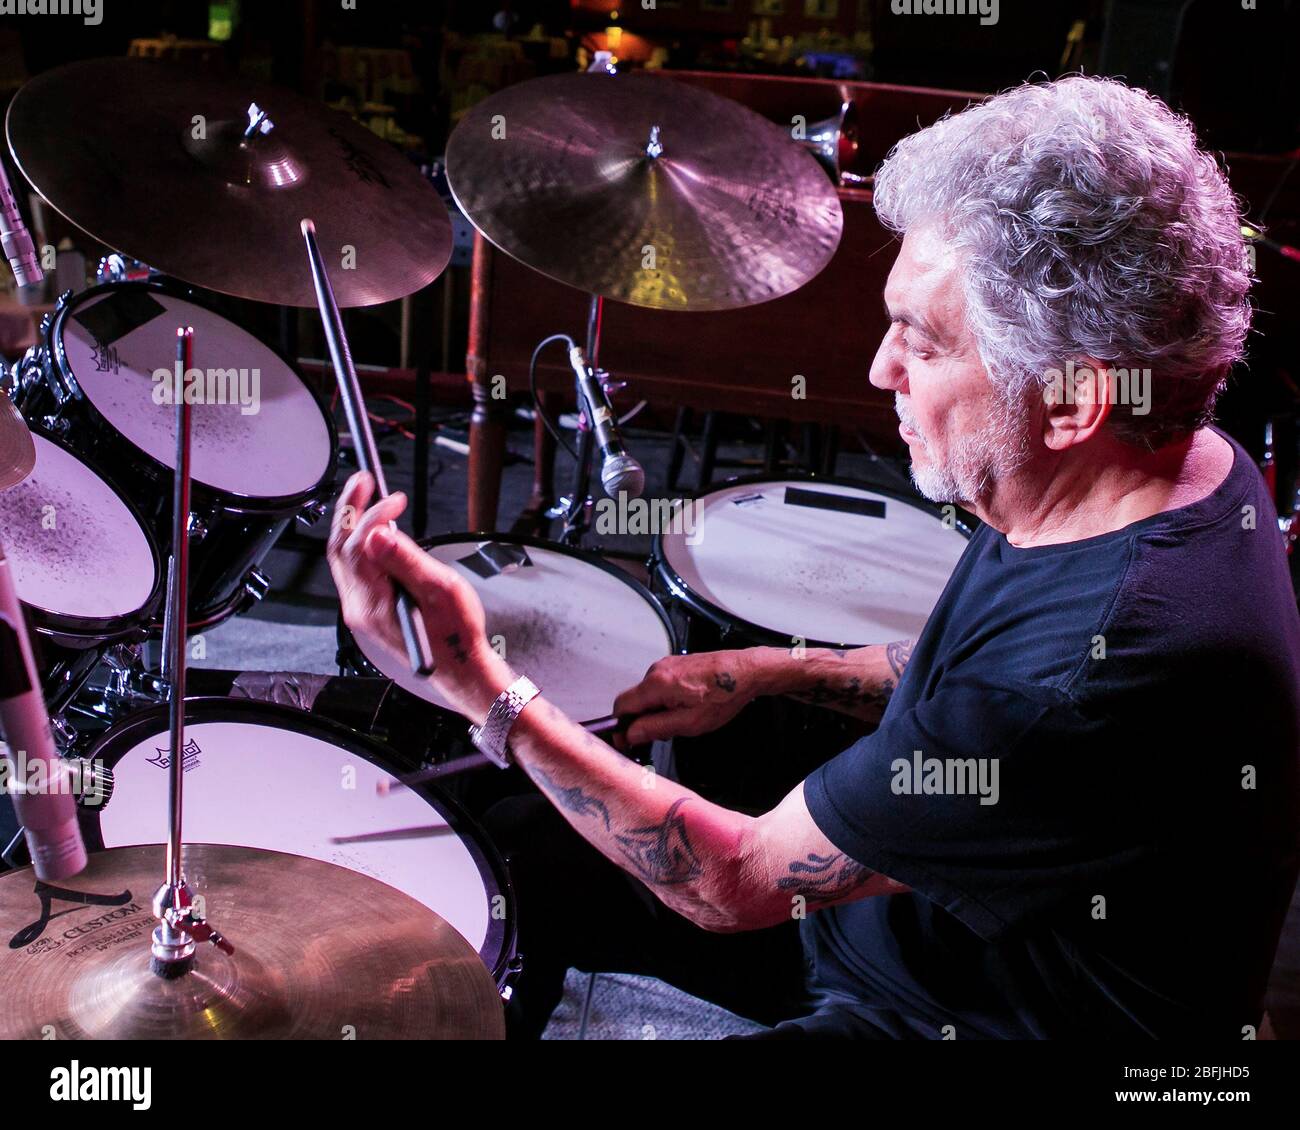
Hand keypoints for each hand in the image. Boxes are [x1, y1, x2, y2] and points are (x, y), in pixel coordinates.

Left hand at [327, 471, 510, 720]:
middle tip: (363, 480)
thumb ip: (407, 561)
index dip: (372, 517)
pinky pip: (355, 568)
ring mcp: (362, 608)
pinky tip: (375, 528)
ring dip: (353, 523)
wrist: (460, 667)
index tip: (395, 500)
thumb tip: (377, 533)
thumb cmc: (456, 634)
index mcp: (374, 603)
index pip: (359, 548)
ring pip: (344, 558)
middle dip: (350, 510)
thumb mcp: (440, 591)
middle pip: (340, 549)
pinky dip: (362, 542)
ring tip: (366, 494)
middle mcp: (359, 607)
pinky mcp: (369, 608)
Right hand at [610, 650, 765, 747]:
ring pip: (646, 694)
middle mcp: (656, 670)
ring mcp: (666, 665)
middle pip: (633, 700)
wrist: (746, 671)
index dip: (621, 728)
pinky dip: (663, 700)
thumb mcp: (689, 723)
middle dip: (640, 721)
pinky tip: (684, 708)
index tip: (625, 742)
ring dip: (654, 711)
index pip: (621, 706)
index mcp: (656, 684)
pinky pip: (658, 686)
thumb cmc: (724, 695)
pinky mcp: (675, 664)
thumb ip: (655, 728)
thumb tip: (631, 734)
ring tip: (679, 720)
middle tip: (658, 736)